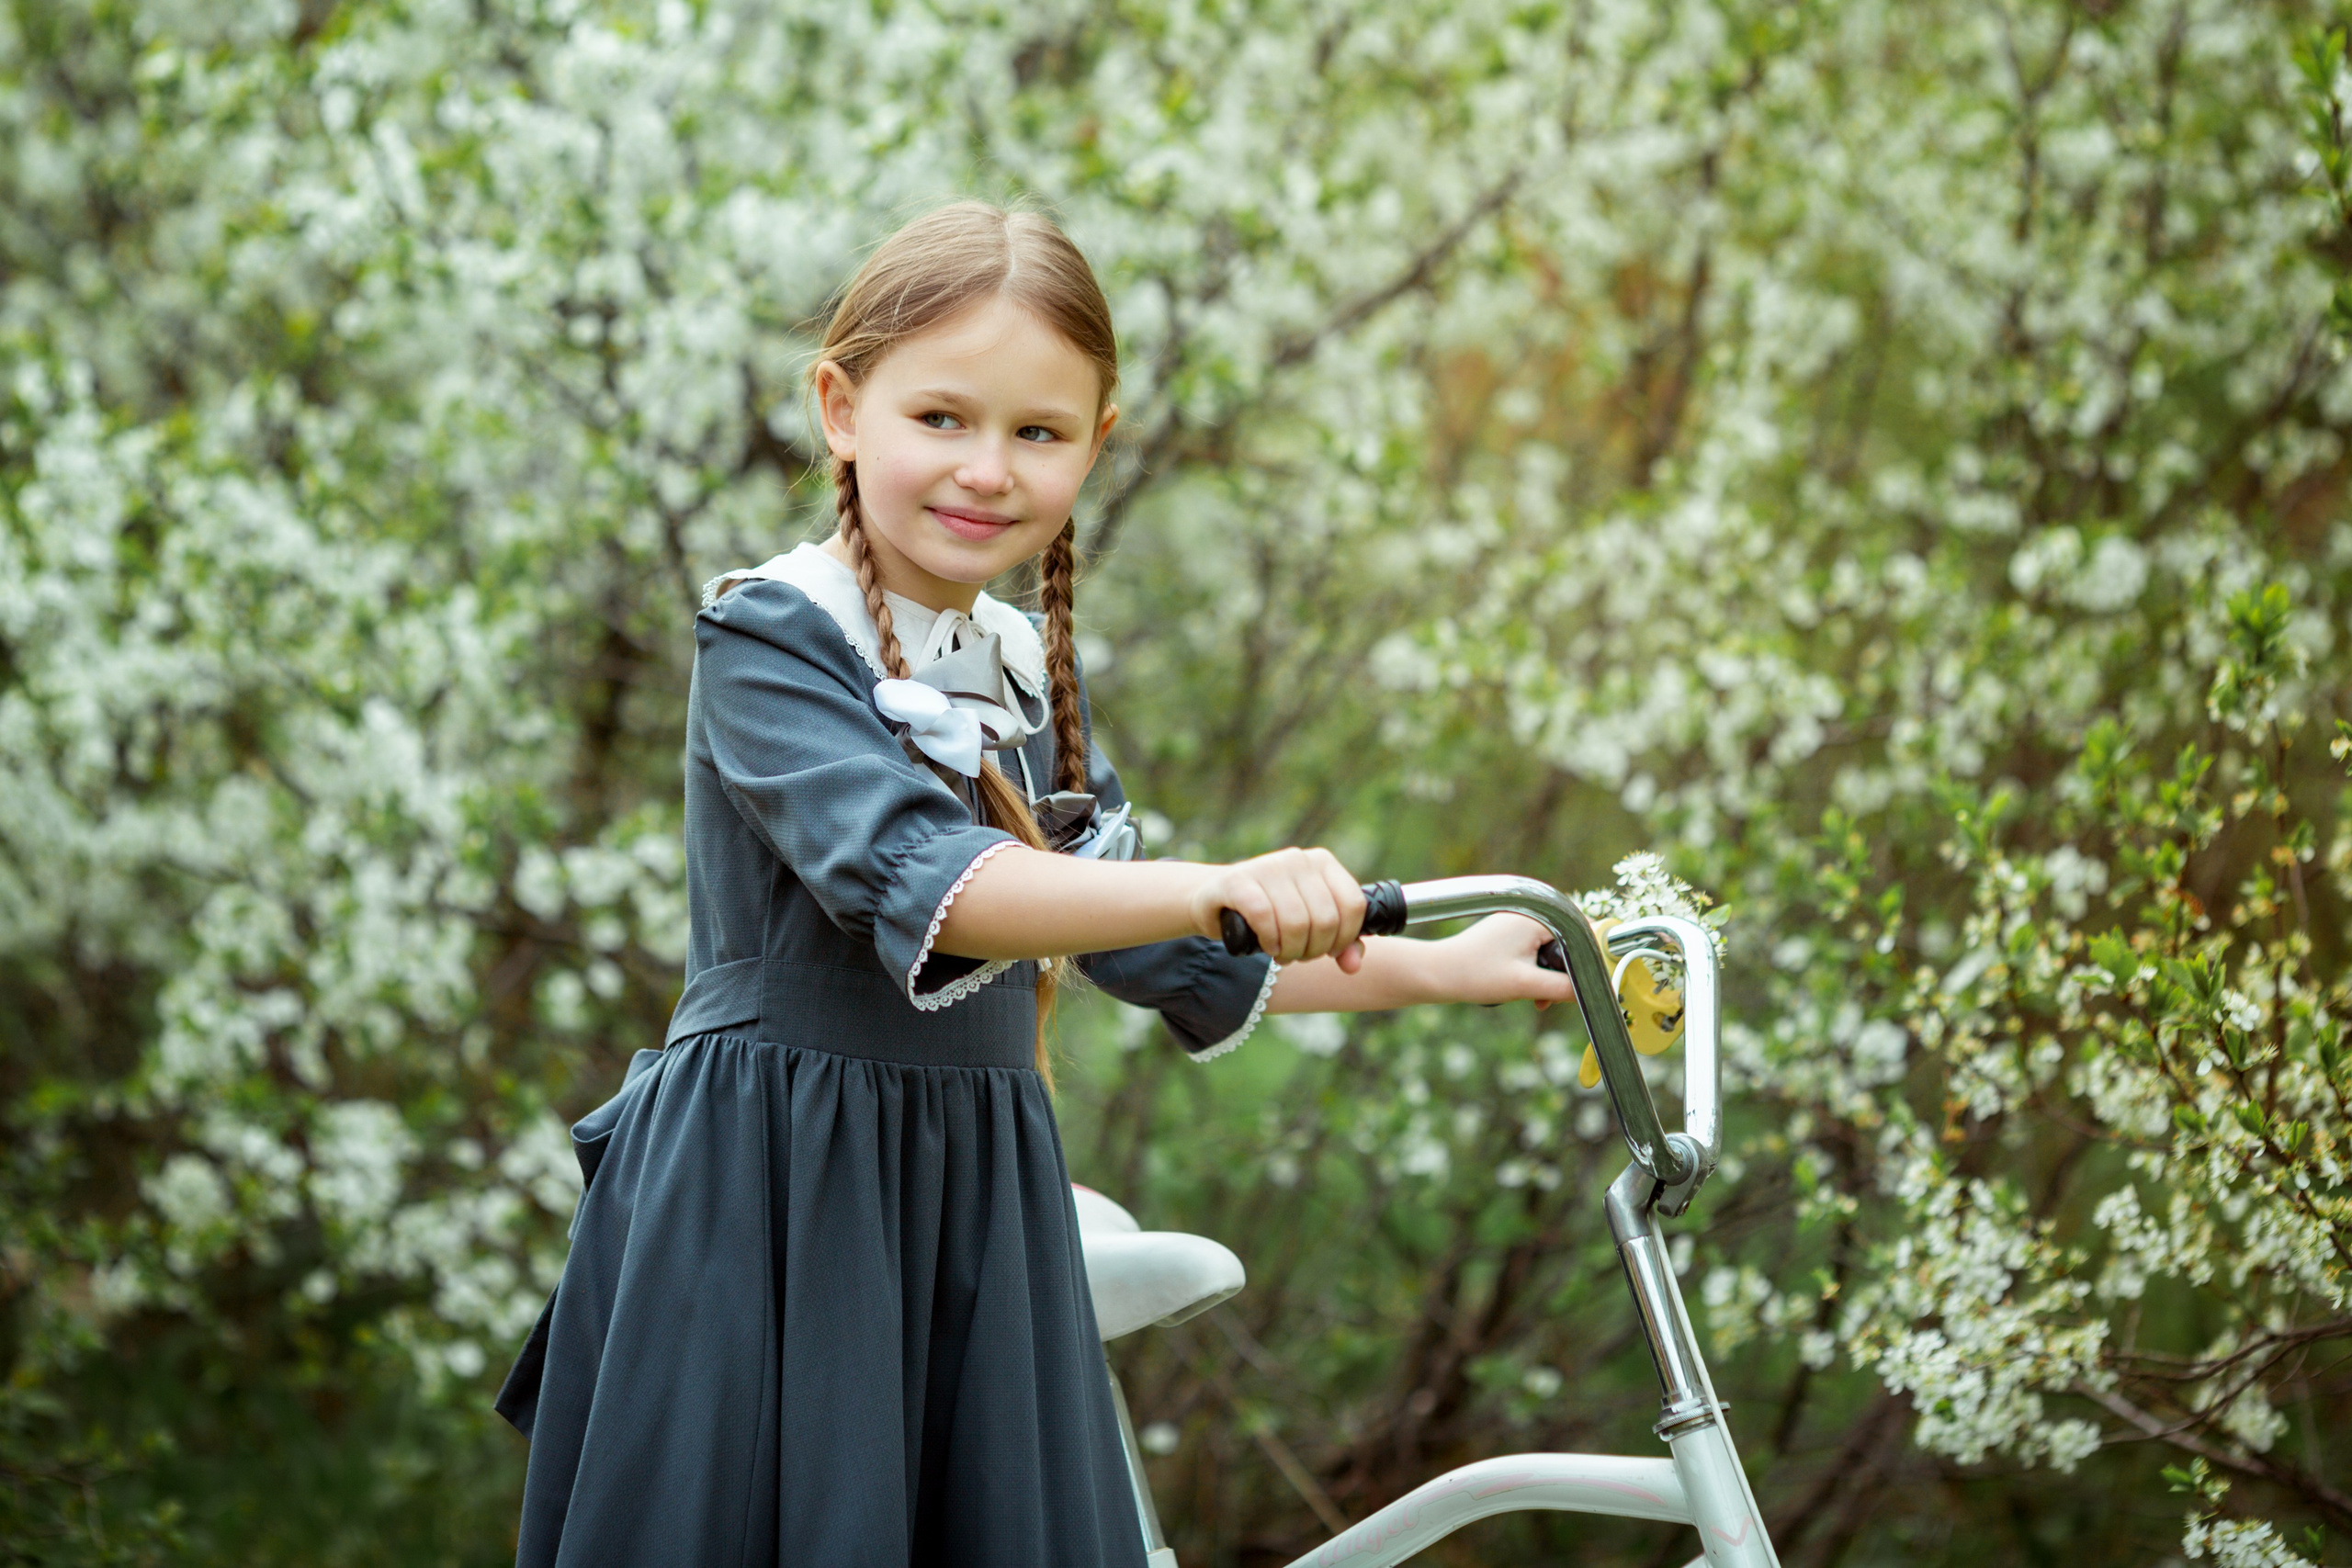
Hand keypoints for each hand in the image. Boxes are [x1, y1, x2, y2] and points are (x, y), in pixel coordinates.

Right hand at [1190, 847, 1368, 968]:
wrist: (1215, 899)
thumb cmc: (1271, 913)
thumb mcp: (1310, 924)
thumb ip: (1339, 943)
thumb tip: (1353, 965)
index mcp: (1322, 862)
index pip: (1353, 904)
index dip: (1345, 938)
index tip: (1329, 951)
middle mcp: (1298, 858)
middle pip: (1325, 919)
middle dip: (1313, 950)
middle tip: (1298, 956)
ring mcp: (1267, 865)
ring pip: (1297, 922)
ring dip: (1291, 951)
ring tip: (1282, 954)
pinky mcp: (1238, 880)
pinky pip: (1264, 917)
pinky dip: (1269, 940)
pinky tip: (1267, 946)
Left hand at [1431, 913, 1578, 1007]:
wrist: (1437, 974)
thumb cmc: (1478, 974)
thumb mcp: (1527, 984)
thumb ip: (1565, 988)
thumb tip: (1596, 993)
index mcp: (1537, 916)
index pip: (1582, 933)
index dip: (1588, 960)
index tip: (1585, 985)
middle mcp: (1529, 912)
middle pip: (1567, 943)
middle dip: (1565, 973)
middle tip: (1554, 998)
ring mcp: (1516, 922)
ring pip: (1550, 950)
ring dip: (1549, 976)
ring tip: (1538, 999)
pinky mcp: (1507, 934)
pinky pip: (1534, 951)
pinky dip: (1535, 971)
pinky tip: (1528, 992)